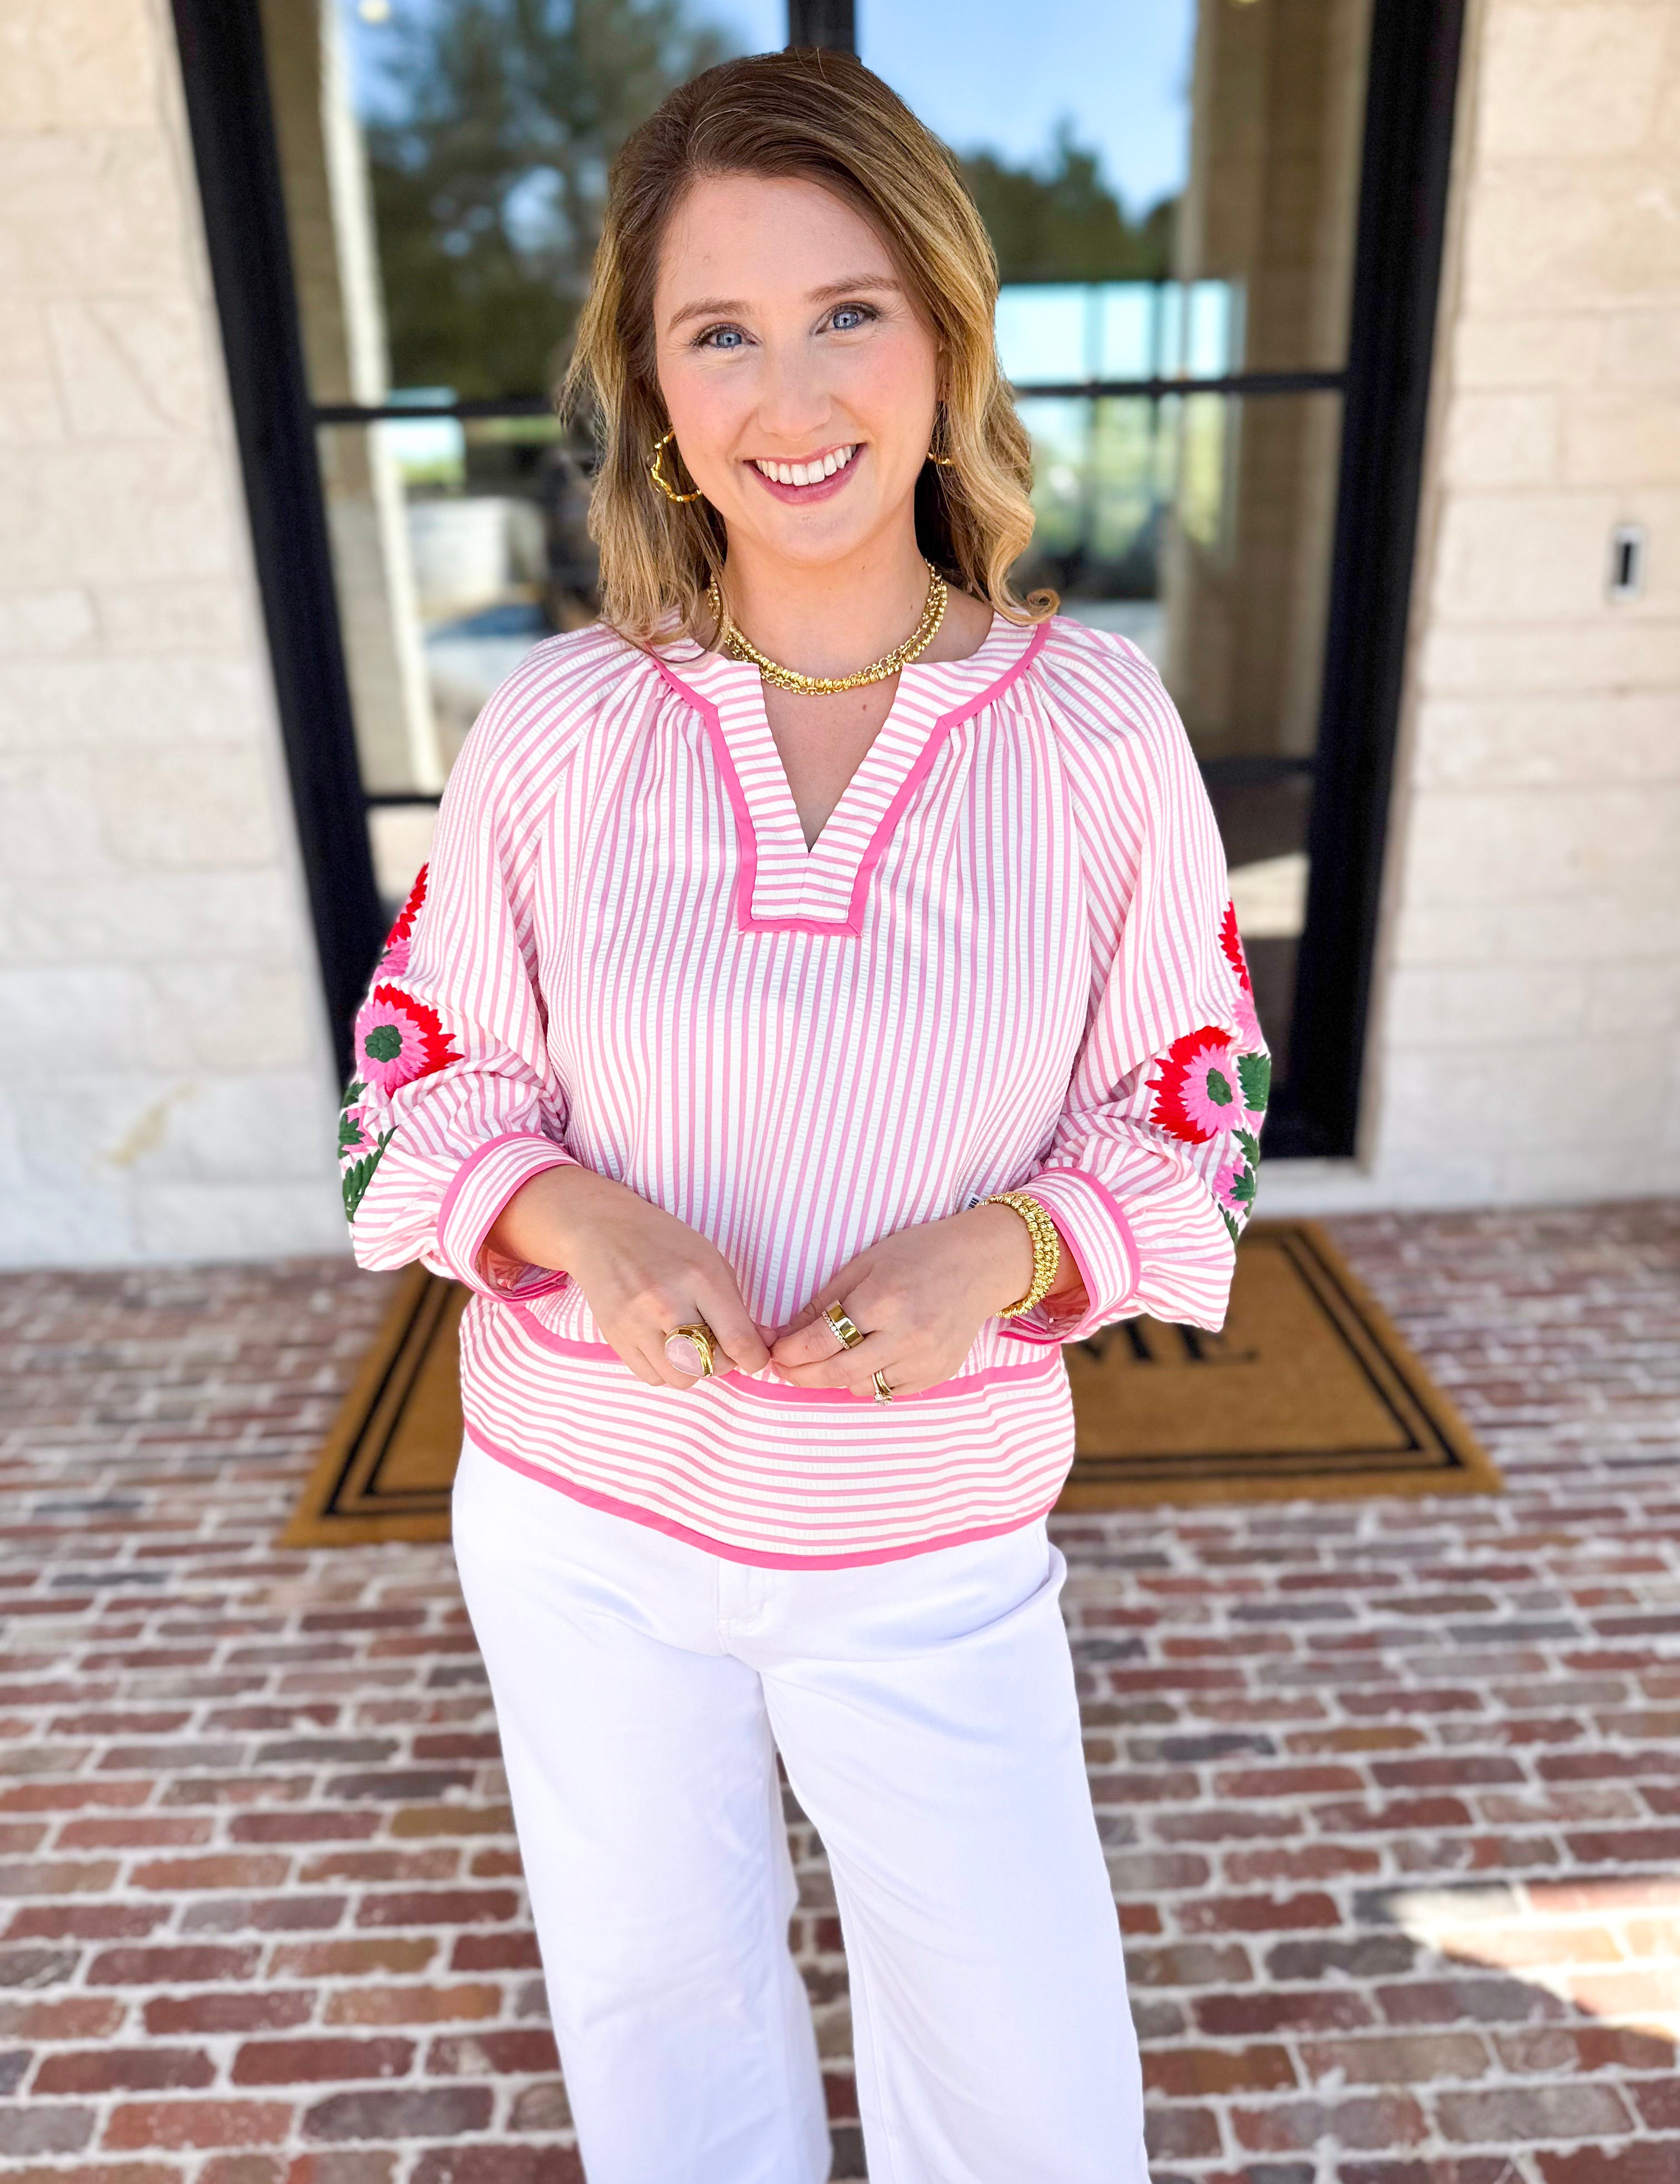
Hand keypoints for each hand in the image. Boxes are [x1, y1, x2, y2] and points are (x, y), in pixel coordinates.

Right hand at [486, 1167, 770, 1389]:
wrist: (601, 1231)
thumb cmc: (664, 1241)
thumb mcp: (710, 1259)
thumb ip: (736, 1305)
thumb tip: (761, 1345)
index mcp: (700, 1278)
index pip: (738, 1340)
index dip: (756, 1358)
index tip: (755, 1355)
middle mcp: (668, 1304)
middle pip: (710, 1366)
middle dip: (723, 1361)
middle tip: (718, 1342)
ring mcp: (637, 1324)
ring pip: (680, 1378)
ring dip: (692, 1368)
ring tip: (688, 1342)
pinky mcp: (616, 1338)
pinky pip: (652, 1377)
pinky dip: (664, 1368)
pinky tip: (663, 1343)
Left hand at [767, 1203, 1062, 1398]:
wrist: (981, 1264)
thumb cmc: (919, 1253)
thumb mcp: (864, 1264)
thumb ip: (824, 1302)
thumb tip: (786, 1335)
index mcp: (884, 1299)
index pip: (822, 1340)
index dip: (791, 1352)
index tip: (775, 1353)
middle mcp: (906, 1335)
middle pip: (837, 1372)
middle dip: (802, 1375)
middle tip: (785, 1369)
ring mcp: (925, 1359)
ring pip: (863, 1387)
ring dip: (836, 1378)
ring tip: (827, 1359)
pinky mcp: (938, 1373)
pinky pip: (890, 1390)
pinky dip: (870, 1380)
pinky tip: (866, 1359)